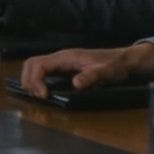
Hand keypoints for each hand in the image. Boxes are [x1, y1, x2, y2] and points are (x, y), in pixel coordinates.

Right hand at [19, 43, 153, 96]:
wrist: (125, 60)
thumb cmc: (115, 64)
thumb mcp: (106, 71)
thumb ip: (92, 76)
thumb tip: (76, 83)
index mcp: (67, 56)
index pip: (38, 64)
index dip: (35, 80)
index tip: (44, 95)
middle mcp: (61, 57)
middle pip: (31, 64)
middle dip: (29, 80)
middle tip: (39, 96)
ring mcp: (62, 62)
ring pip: (35, 67)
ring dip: (31, 81)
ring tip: (40, 95)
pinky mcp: (64, 67)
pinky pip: (44, 72)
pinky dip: (38, 81)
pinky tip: (45, 91)